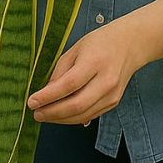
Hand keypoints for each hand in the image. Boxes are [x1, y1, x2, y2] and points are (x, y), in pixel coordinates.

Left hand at [26, 18, 148, 126]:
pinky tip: (60, 115)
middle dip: (53, 113)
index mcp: (95, 62)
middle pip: (76, 105)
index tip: (31, 102)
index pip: (68, 85)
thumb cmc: (100, 43)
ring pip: (83, 114)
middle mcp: (106, 81)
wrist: (130, 45)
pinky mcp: (114, 102)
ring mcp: (112, 94)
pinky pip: (90, 114)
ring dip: (61, 119)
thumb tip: (46, 94)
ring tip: (45, 115)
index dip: (48, 96)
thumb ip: (60, 71)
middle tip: (36, 113)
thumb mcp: (75, 49)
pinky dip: (73, 117)